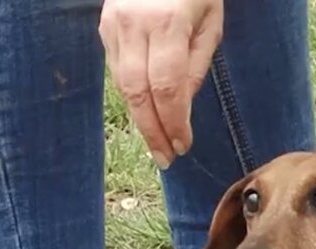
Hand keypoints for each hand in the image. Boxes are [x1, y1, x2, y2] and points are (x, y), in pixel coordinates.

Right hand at [99, 0, 222, 168]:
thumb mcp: (210, 24)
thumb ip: (196, 65)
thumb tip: (181, 109)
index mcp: (167, 23)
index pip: (167, 87)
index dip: (173, 122)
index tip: (183, 145)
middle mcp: (134, 25)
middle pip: (138, 92)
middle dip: (152, 130)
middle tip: (166, 158)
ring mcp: (114, 25)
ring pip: (123, 85)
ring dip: (141, 118)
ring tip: (157, 143)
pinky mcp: (104, 27)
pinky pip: (118, 70)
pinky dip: (133, 96)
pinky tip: (147, 112)